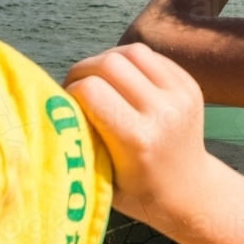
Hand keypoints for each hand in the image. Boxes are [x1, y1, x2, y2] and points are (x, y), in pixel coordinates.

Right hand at [64, 44, 209, 222]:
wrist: (189, 191)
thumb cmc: (138, 192)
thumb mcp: (100, 176)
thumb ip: (80, 140)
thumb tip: (53, 105)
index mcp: (137, 141)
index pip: (91, 90)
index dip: (71, 91)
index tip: (67, 104)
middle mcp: (162, 113)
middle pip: (110, 63)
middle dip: (84, 69)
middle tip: (76, 86)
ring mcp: (180, 96)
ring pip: (133, 52)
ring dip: (108, 59)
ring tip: (99, 78)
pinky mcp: (190, 85)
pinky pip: (153, 56)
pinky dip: (131, 62)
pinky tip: (123, 78)